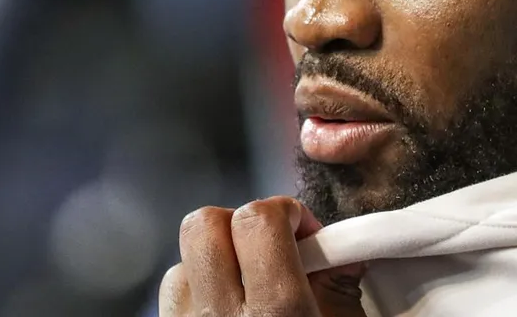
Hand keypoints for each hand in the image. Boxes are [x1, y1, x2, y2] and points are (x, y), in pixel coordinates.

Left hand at [159, 196, 366, 316]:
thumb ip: (341, 288)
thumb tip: (345, 249)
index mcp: (277, 314)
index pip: (258, 220)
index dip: (283, 210)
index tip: (301, 228)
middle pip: (204, 225)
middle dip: (239, 222)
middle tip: (269, 247)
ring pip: (181, 263)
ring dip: (215, 263)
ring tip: (247, 288)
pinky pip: (171, 301)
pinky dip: (197, 295)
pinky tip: (226, 312)